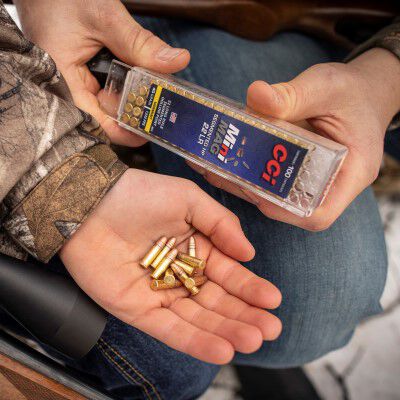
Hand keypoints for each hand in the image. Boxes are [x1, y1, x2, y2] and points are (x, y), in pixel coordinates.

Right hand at [14, 0, 189, 145]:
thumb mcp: (104, 17)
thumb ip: (139, 43)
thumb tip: (177, 61)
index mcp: (61, 84)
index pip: (95, 125)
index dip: (124, 133)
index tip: (149, 132)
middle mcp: (65, 92)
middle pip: (104, 119)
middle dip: (133, 115)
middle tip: (161, 108)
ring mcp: (74, 86)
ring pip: (108, 106)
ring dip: (131, 100)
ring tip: (154, 92)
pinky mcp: (81, 79)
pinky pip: (105, 92)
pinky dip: (124, 88)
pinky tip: (139, 81)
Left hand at [60, 170, 281, 363]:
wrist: (90, 203)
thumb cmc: (140, 195)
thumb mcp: (188, 199)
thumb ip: (221, 224)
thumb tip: (249, 254)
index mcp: (196, 248)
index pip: (229, 273)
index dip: (251, 287)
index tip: (273, 300)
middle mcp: (181, 273)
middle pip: (217, 301)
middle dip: (245, 315)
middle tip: (270, 329)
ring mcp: (160, 293)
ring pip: (198, 318)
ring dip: (226, 331)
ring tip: (252, 341)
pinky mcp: (138, 309)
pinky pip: (170, 329)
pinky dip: (195, 341)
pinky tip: (221, 349)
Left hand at [190, 48, 399, 229]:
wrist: (362, 91)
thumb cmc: (353, 91)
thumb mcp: (326, 86)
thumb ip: (293, 94)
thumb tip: (255, 96)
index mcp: (351, 174)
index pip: (319, 215)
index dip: (285, 212)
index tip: (257, 193)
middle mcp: (331, 185)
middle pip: (289, 207)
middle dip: (253, 193)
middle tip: (222, 173)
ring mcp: (313, 180)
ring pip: (277, 194)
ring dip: (245, 182)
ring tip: (213, 165)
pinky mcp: (299, 170)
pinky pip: (274, 177)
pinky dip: (251, 169)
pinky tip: (226, 154)